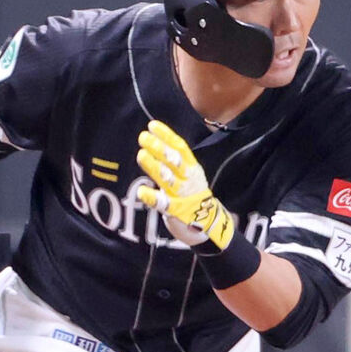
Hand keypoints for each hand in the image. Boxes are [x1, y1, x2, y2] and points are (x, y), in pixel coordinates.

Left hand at [136, 120, 234, 250]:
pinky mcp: (176, 212)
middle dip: (159, 148)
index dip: (166, 136)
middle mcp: (188, 179)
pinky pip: (163, 204)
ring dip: (154, 166)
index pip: (180, 148)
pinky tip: (141, 192)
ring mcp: (182, 195)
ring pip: (168, 178)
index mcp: (192, 169)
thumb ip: (174, 163)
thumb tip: (154, 143)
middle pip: (174, 160)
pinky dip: (152, 197)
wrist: (209, 225)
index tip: (152, 126)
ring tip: (141, 155)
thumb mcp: (189, 176)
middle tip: (143, 137)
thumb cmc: (193, 197)